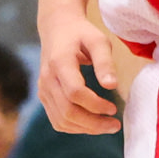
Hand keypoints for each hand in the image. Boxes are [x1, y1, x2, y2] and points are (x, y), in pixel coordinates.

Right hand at [36, 10, 133, 134]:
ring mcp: (43, 89)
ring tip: (106, 126)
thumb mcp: (98, 41)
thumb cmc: (81, 34)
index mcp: (59, 63)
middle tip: (114, 125)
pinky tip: (91, 124)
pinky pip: (57, 119)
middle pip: (67, 111)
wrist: (56, 29)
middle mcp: (47, 79)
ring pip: (61, 120)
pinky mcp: (44, 96)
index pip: (75, 92)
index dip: (95, 104)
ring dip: (85, 128)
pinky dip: (75, 127)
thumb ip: (105, 62)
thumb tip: (111, 86)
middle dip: (93, 123)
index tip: (114, 108)